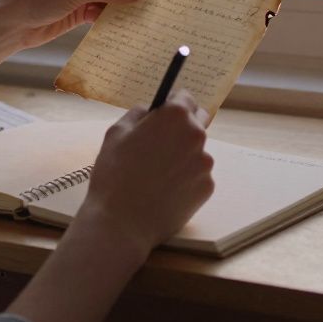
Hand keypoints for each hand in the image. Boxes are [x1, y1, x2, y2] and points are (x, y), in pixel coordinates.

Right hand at [75, 90, 214, 252]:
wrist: (122, 223)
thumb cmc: (114, 175)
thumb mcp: (116, 133)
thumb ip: (138, 114)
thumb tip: (150, 110)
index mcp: (175, 116)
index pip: (185, 98)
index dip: (172, 104)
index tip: (164, 114)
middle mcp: (197, 136)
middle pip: (198, 121)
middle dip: (182, 126)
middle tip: (162, 141)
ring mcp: (205, 163)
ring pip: (197, 151)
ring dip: (183, 155)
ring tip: (157, 173)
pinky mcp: (207, 187)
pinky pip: (197, 175)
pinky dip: (185, 178)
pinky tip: (164, 189)